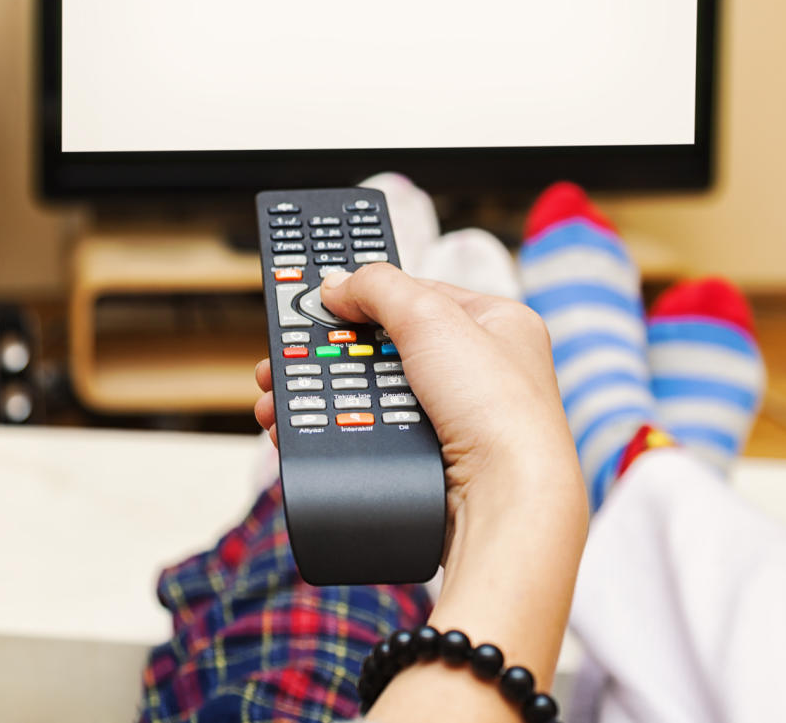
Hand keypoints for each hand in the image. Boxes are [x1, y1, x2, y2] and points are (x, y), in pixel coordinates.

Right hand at [254, 263, 587, 702]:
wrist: (508, 502)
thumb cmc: (496, 407)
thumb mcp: (430, 318)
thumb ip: (378, 288)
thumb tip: (337, 283)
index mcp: (500, 324)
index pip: (422, 295)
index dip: (369, 296)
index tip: (321, 301)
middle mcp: (485, 370)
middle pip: (389, 348)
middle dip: (333, 354)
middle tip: (285, 359)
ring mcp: (461, 418)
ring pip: (376, 395)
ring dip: (325, 396)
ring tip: (277, 402)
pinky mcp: (438, 460)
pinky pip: (376, 435)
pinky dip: (340, 431)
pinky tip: (301, 433)